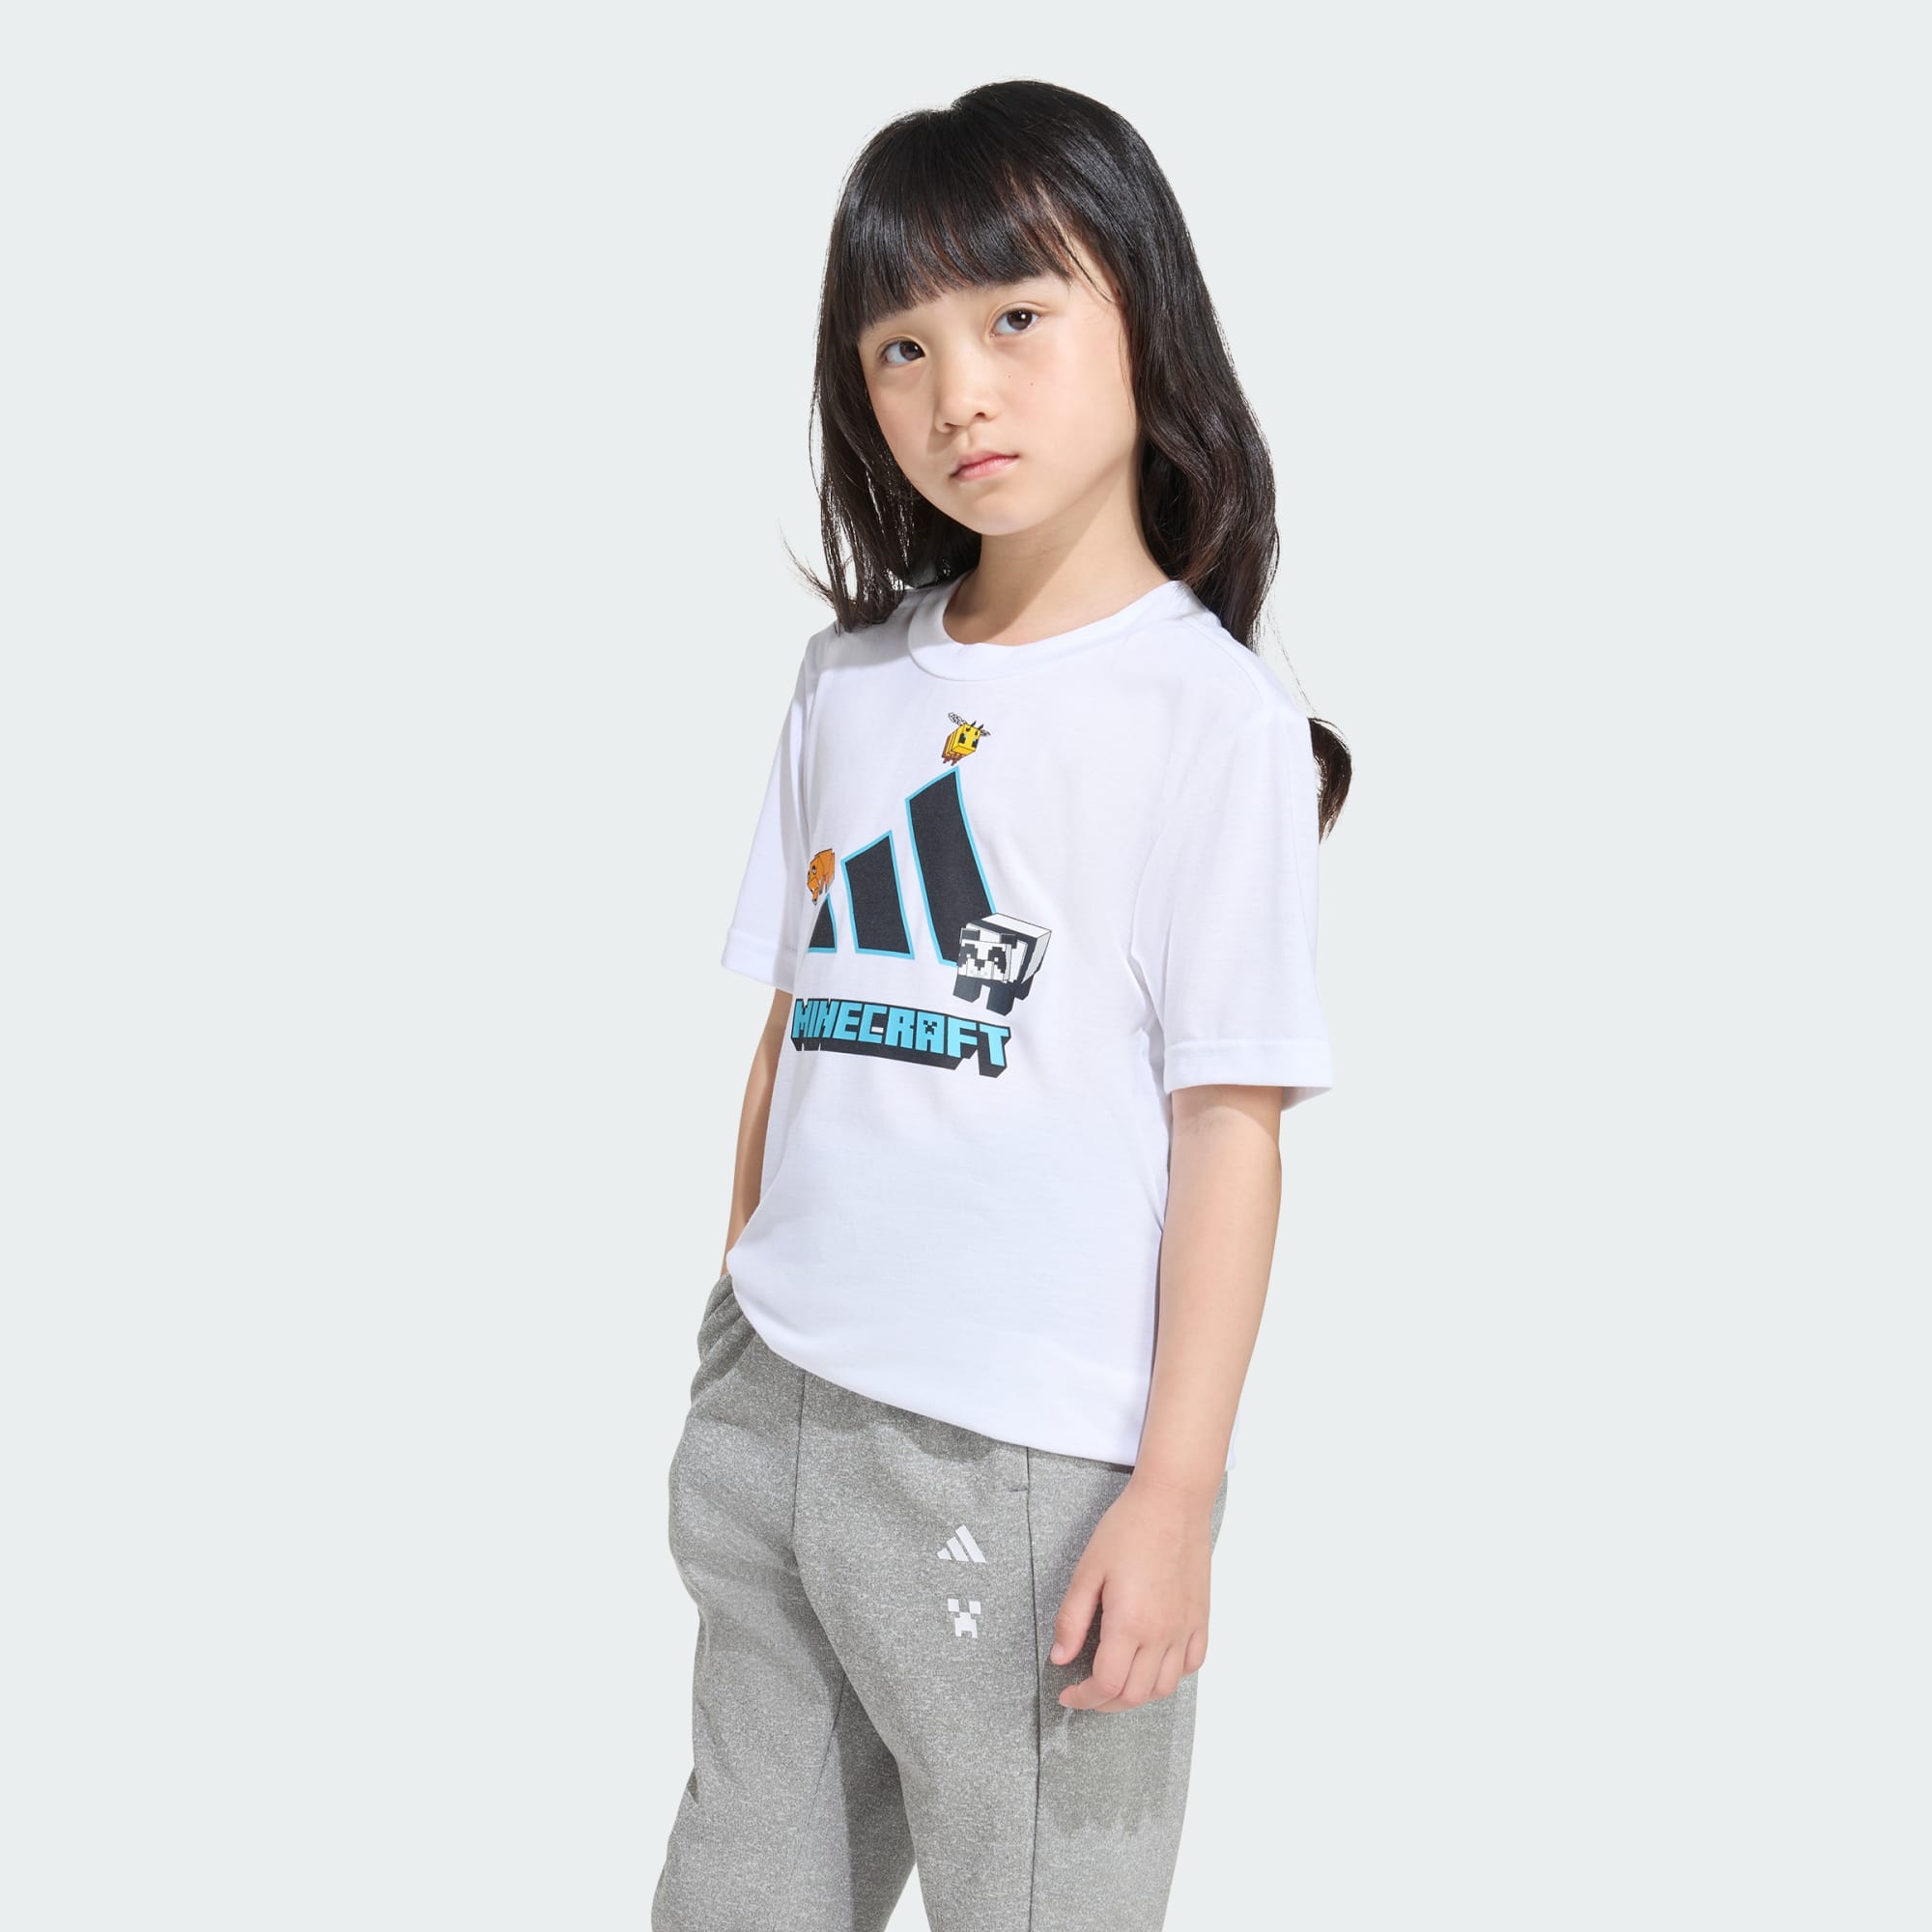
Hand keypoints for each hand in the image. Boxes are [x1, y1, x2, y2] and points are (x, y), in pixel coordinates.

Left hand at [1048, 1474, 1215, 1711]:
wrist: (1172, 1502)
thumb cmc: (1129, 1528)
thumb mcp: (1087, 1571)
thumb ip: (1072, 1619)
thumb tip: (1060, 1657)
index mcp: (1130, 1624)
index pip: (1107, 1684)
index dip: (1084, 1699)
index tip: (1068, 1695)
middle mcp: (1162, 1634)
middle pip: (1135, 1695)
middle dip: (1105, 1703)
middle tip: (1086, 1692)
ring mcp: (1185, 1628)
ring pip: (1164, 1687)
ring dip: (1137, 1696)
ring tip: (1117, 1684)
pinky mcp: (1199, 1617)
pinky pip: (1192, 1663)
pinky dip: (1172, 1675)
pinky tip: (1154, 1664)